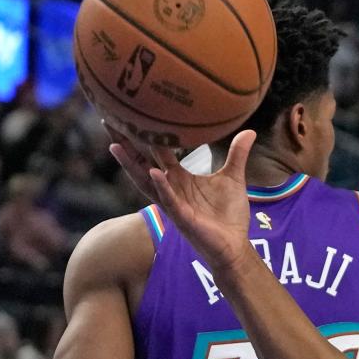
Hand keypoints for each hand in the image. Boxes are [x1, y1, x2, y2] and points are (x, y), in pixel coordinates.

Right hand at [107, 124, 256, 270]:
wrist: (235, 244)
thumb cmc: (229, 214)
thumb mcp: (233, 178)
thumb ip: (237, 154)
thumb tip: (249, 131)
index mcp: (180, 178)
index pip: (157, 153)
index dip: (144, 135)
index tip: (131, 114)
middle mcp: (171, 188)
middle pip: (142, 163)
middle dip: (126, 145)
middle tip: (109, 122)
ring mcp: (174, 203)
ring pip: (147, 182)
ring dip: (132, 165)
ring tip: (116, 145)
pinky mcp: (183, 218)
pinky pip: (170, 201)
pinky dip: (162, 187)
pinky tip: (155, 173)